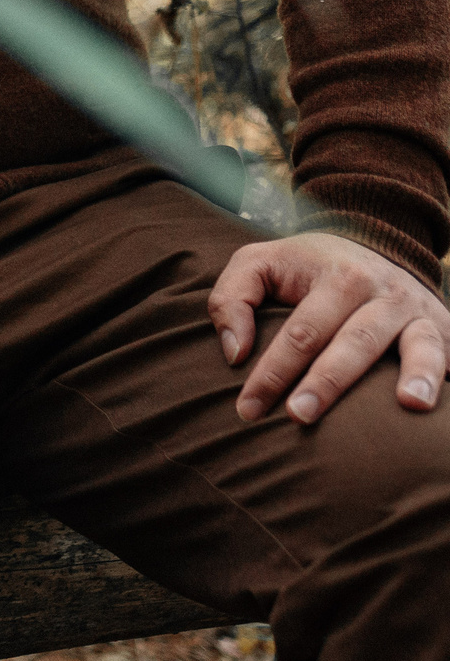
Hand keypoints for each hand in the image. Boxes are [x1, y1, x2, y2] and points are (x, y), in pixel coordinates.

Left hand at [210, 231, 448, 423]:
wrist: (372, 243)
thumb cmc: (306, 266)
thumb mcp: (260, 263)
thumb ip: (231, 298)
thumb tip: (235, 353)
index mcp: (337, 277)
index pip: (300, 332)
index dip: (272, 372)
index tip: (248, 408)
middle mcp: (383, 292)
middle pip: (353, 342)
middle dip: (326, 382)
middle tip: (298, 417)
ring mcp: (419, 313)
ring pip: (419, 345)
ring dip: (416, 374)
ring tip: (409, 405)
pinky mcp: (444, 330)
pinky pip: (449, 355)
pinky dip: (445, 377)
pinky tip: (434, 404)